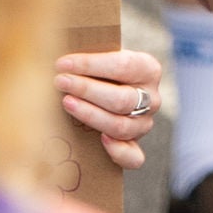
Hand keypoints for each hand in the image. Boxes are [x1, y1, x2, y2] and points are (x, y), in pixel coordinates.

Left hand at [57, 46, 162, 168]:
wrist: (109, 88)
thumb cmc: (100, 70)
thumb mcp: (103, 55)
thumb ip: (90, 55)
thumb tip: (62, 58)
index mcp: (148, 68)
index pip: (122, 66)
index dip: (90, 65)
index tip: (62, 64)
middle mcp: (151, 98)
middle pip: (121, 99)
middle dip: (87, 90)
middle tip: (60, 82)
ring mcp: (145, 124)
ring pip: (121, 126)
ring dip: (91, 115)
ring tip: (67, 103)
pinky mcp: (136, 147)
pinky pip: (133, 157)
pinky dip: (118, 151)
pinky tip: (100, 141)